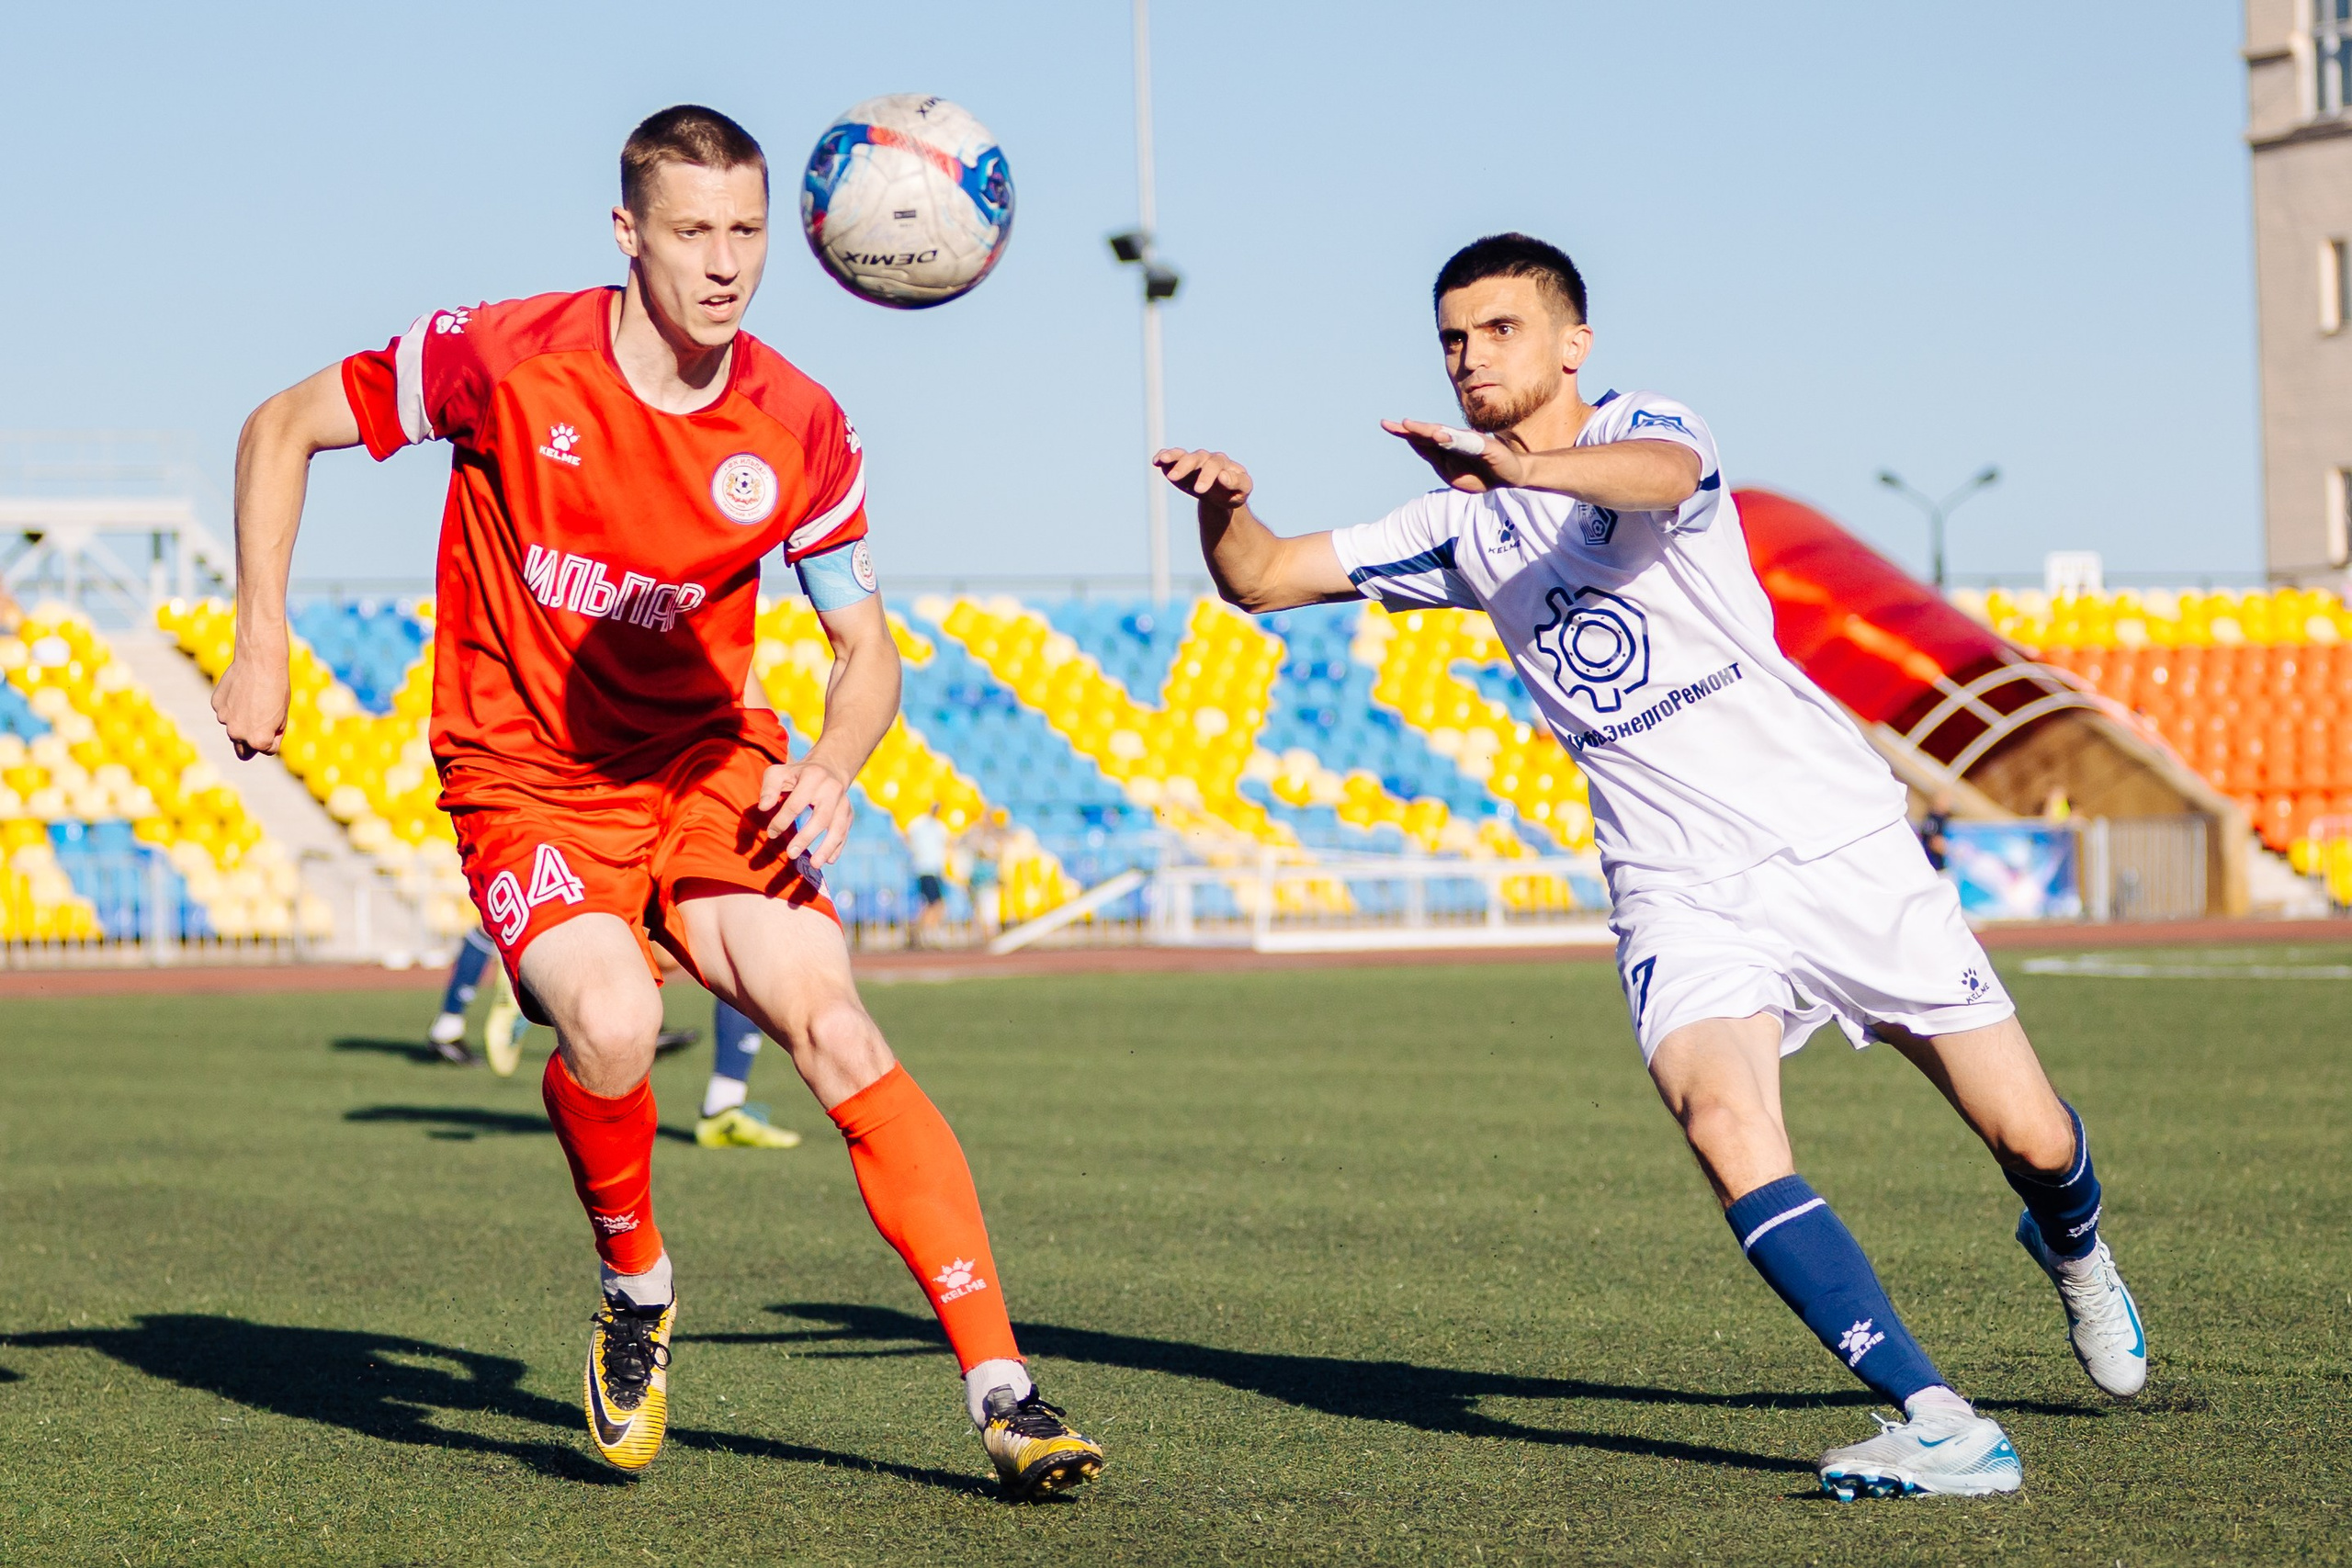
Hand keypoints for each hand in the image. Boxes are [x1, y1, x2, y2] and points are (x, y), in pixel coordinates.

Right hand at [212, 650, 290, 759]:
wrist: (260, 662)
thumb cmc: (277, 690)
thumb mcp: (281, 718)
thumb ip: (269, 735)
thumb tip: (254, 745)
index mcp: (257, 741)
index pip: (267, 749)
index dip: (275, 736)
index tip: (278, 720)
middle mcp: (237, 734)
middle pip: (244, 749)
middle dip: (252, 740)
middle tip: (261, 719)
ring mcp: (224, 719)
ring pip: (234, 728)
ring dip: (242, 720)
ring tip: (253, 699)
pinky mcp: (216, 705)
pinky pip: (226, 711)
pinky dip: (232, 705)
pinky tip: (241, 690)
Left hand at [759, 758, 851, 865]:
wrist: (829, 769)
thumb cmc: (797, 774)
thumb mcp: (779, 773)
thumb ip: (769, 788)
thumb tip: (763, 808)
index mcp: (813, 777)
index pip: (796, 803)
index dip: (782, 820)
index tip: (771, 833)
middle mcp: (832, 790)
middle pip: (821, 817)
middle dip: (806, 837)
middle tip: (790, 854)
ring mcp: (844, 803)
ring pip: (838, 828)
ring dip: (827, 848)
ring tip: (814, 865)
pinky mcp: (849, 814)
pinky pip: (845, 833)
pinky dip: (838, 848)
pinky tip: (829, 861)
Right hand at [1152, 448, 1252, 509]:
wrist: (1221, 495)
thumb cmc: (1232, 493)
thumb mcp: (1242, 492)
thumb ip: (1238, 484)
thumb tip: (1223, 476)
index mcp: (1223, 464)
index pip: (1217, 465)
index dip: (1208, 475)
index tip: (1207, 486)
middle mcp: (1208, 459)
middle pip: (1198, 459)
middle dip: (1187, 468)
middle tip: (1177, 480)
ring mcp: (1194, 460)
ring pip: (1184, 455)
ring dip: (1173, 457)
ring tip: (1163, 461)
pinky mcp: (1181, 464)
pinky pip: (1172, 456)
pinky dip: (1164, 456)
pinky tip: (1156, 461)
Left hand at [1381, 418, 1526, 493]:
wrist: (1510, 476)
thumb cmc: (1480, 475)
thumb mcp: (1451, 474)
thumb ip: (1435, 459)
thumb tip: (1416, 444)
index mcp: (1445, 449)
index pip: (1421, 440)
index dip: (1404, 432)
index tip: (1385, 424)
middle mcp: (1455, 441)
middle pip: (1429, 434)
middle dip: (1410, 429)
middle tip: (1390, 423)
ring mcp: (1469, 442)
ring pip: (1444, 435)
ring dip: (1426, 431)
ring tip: (1409, 425)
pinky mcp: (1484, 446)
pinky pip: (1466, 443)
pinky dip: (1453, 439)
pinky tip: (1440, 436)